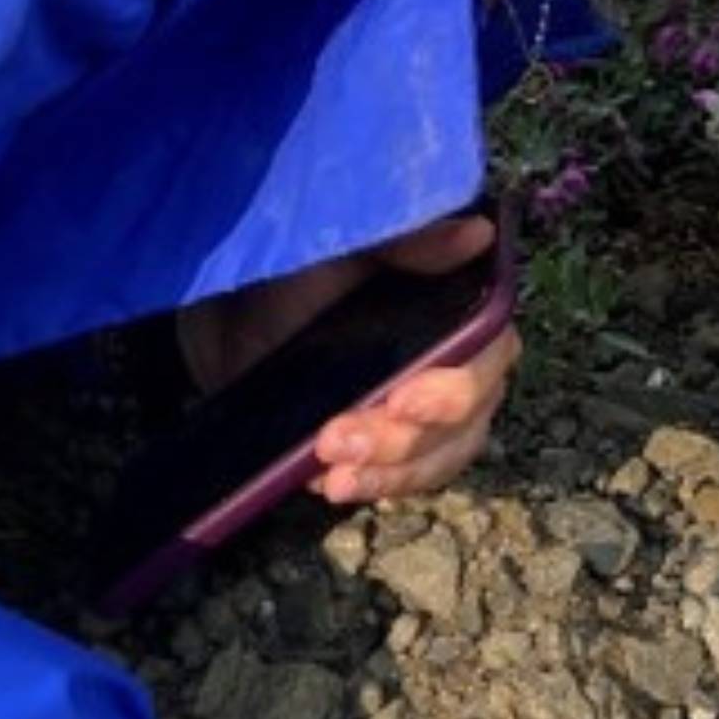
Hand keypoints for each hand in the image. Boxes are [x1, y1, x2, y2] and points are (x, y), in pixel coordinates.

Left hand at [175, 214, 521, 505]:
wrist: (229, 330)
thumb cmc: (294, 278)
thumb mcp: (343, 251)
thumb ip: (409, 244)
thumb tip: (477, 233)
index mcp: (461, 310)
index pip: (489, 354)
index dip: (456, 387)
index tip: (403, 402)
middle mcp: (461, 364)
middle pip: (465, 418)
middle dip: (403, 438)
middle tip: (336, 440)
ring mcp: (431, 413)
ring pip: (440, 456)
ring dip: (389, 471)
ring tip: (332, 476)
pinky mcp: (394, 448)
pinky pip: (406, 480)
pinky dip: (372, 485)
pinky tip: (327, 484)